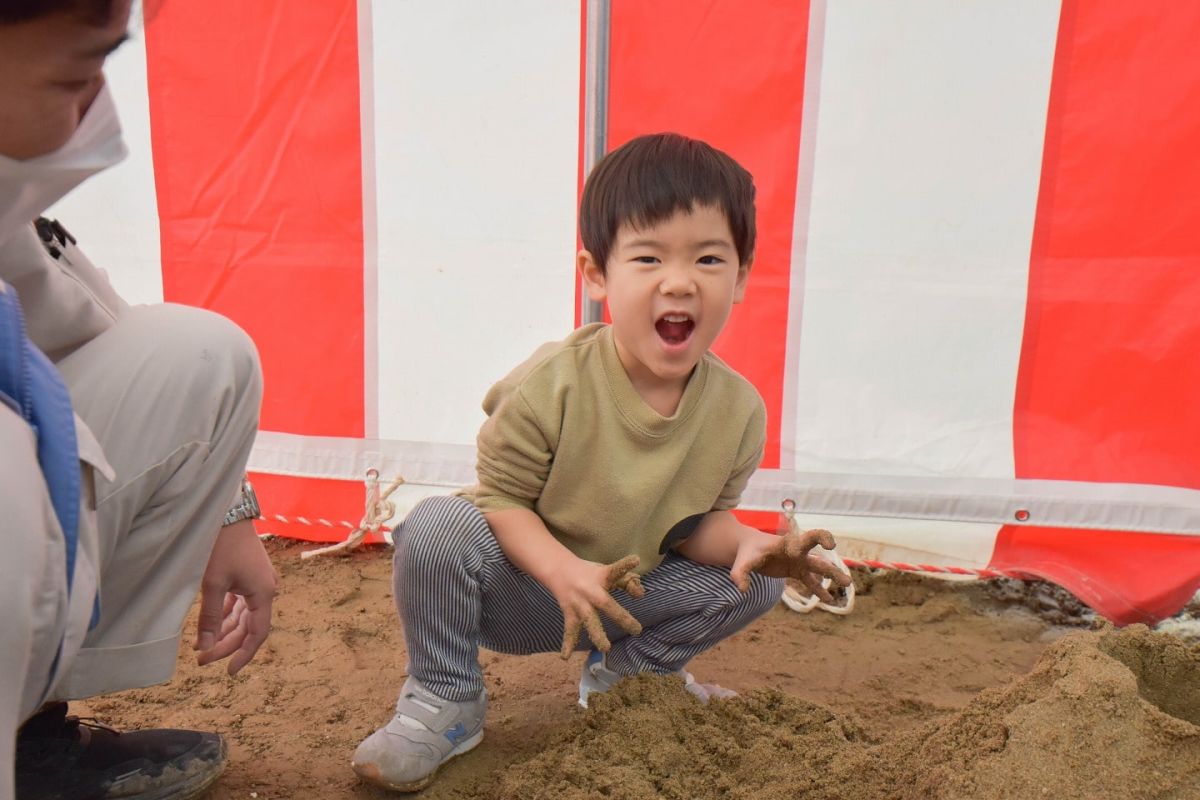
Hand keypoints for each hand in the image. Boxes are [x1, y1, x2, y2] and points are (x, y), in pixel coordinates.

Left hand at [193, 519, 277, 674]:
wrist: (227, 513)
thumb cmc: (221, 546)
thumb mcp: (213, 583)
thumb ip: (210, 617)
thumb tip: (206, 648)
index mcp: (263, 593)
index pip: (257, 634)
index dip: (243, 655)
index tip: (229, 673)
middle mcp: (265, 590)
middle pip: (248, 627)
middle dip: (226, 645)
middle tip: (201, 660)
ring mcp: (257, 582)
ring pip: (243, 617)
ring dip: (224, 632)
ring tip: (200, 647)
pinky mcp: (248, 575)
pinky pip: (239, 604)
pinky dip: (225, 617)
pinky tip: (210, 626)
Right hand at [544, 554, 644, 658]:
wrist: (560, 571)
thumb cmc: (590, 574)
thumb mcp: (607, 572)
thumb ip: (626, 582)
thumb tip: (641, 595)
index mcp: (602, 577)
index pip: (616, 570)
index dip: (625, 565)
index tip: (636, 559)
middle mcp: (591, 591)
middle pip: (607, 604)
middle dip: (621, 618)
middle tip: (637, 630)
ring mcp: (579, 604)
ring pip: (589, 621)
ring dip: (597, 635)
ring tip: (605, 648)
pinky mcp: (569, 613)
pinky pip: (569, 630)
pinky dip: (567, 643)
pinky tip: (565, 657)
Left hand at [729, 527, 850, 602]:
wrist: (747, 547)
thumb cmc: (747, 551)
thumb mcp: (742, 561)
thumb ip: (741, 574)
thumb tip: (742, 589)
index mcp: (789, 544)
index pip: (809, 537)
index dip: (822, 538)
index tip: (831, 545)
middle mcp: (798, 552)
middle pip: (819, 558)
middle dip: (832, 569)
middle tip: (847, 581)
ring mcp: (798, 561)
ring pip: (819, 570)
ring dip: (832, 577)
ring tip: (847, 584)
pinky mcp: (795, 570)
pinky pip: (810, 581)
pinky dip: (819, 590)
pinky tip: (828, 600)